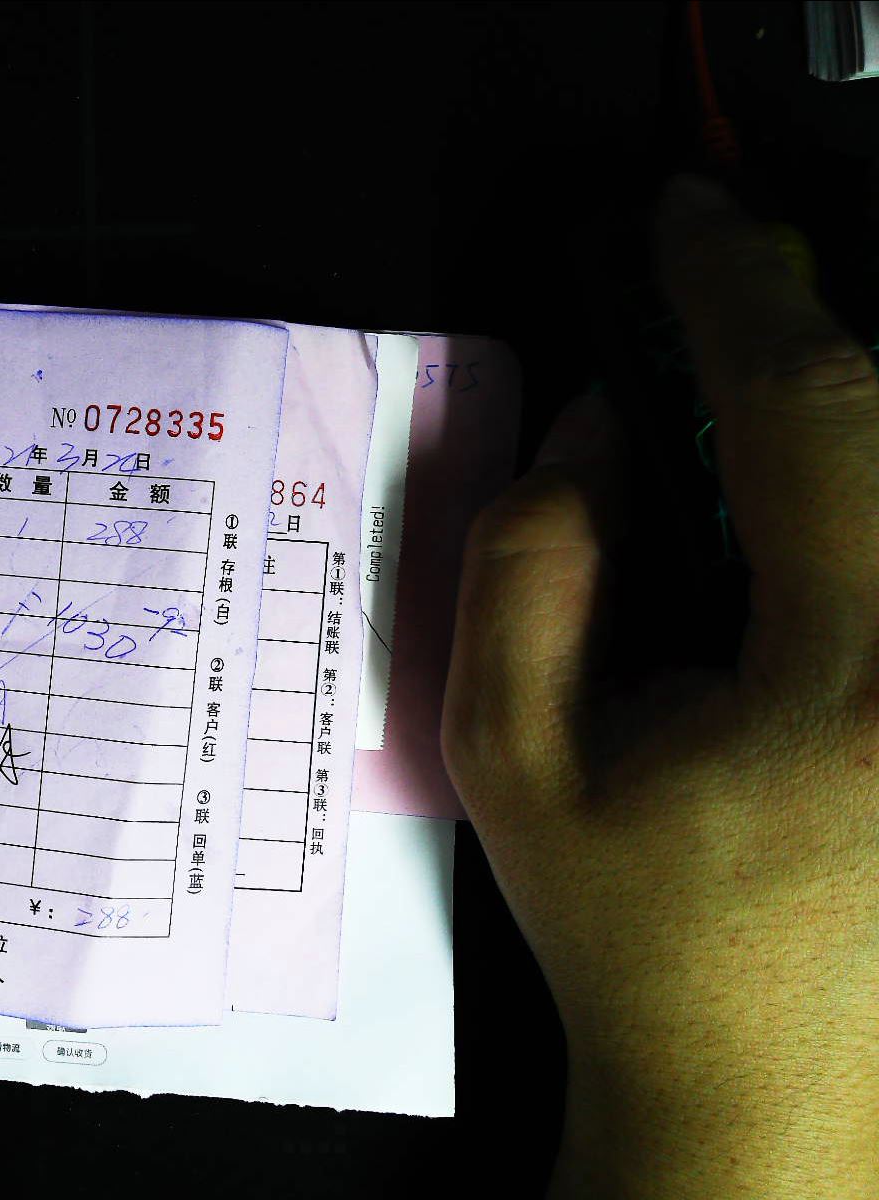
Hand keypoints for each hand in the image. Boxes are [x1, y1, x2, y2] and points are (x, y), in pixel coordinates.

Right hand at [443, 176, 878, 1198]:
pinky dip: (860, 500)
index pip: (806, 412)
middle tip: (712, 285)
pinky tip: (808, 512)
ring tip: (750, 412)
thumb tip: (604, 431)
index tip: (684, 222)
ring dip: (838, 420)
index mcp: (845, 687)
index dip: (734, 288)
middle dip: (794, 334)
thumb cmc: (633, 941)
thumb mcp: (508, 759)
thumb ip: (526, 565)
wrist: (766, 1097)